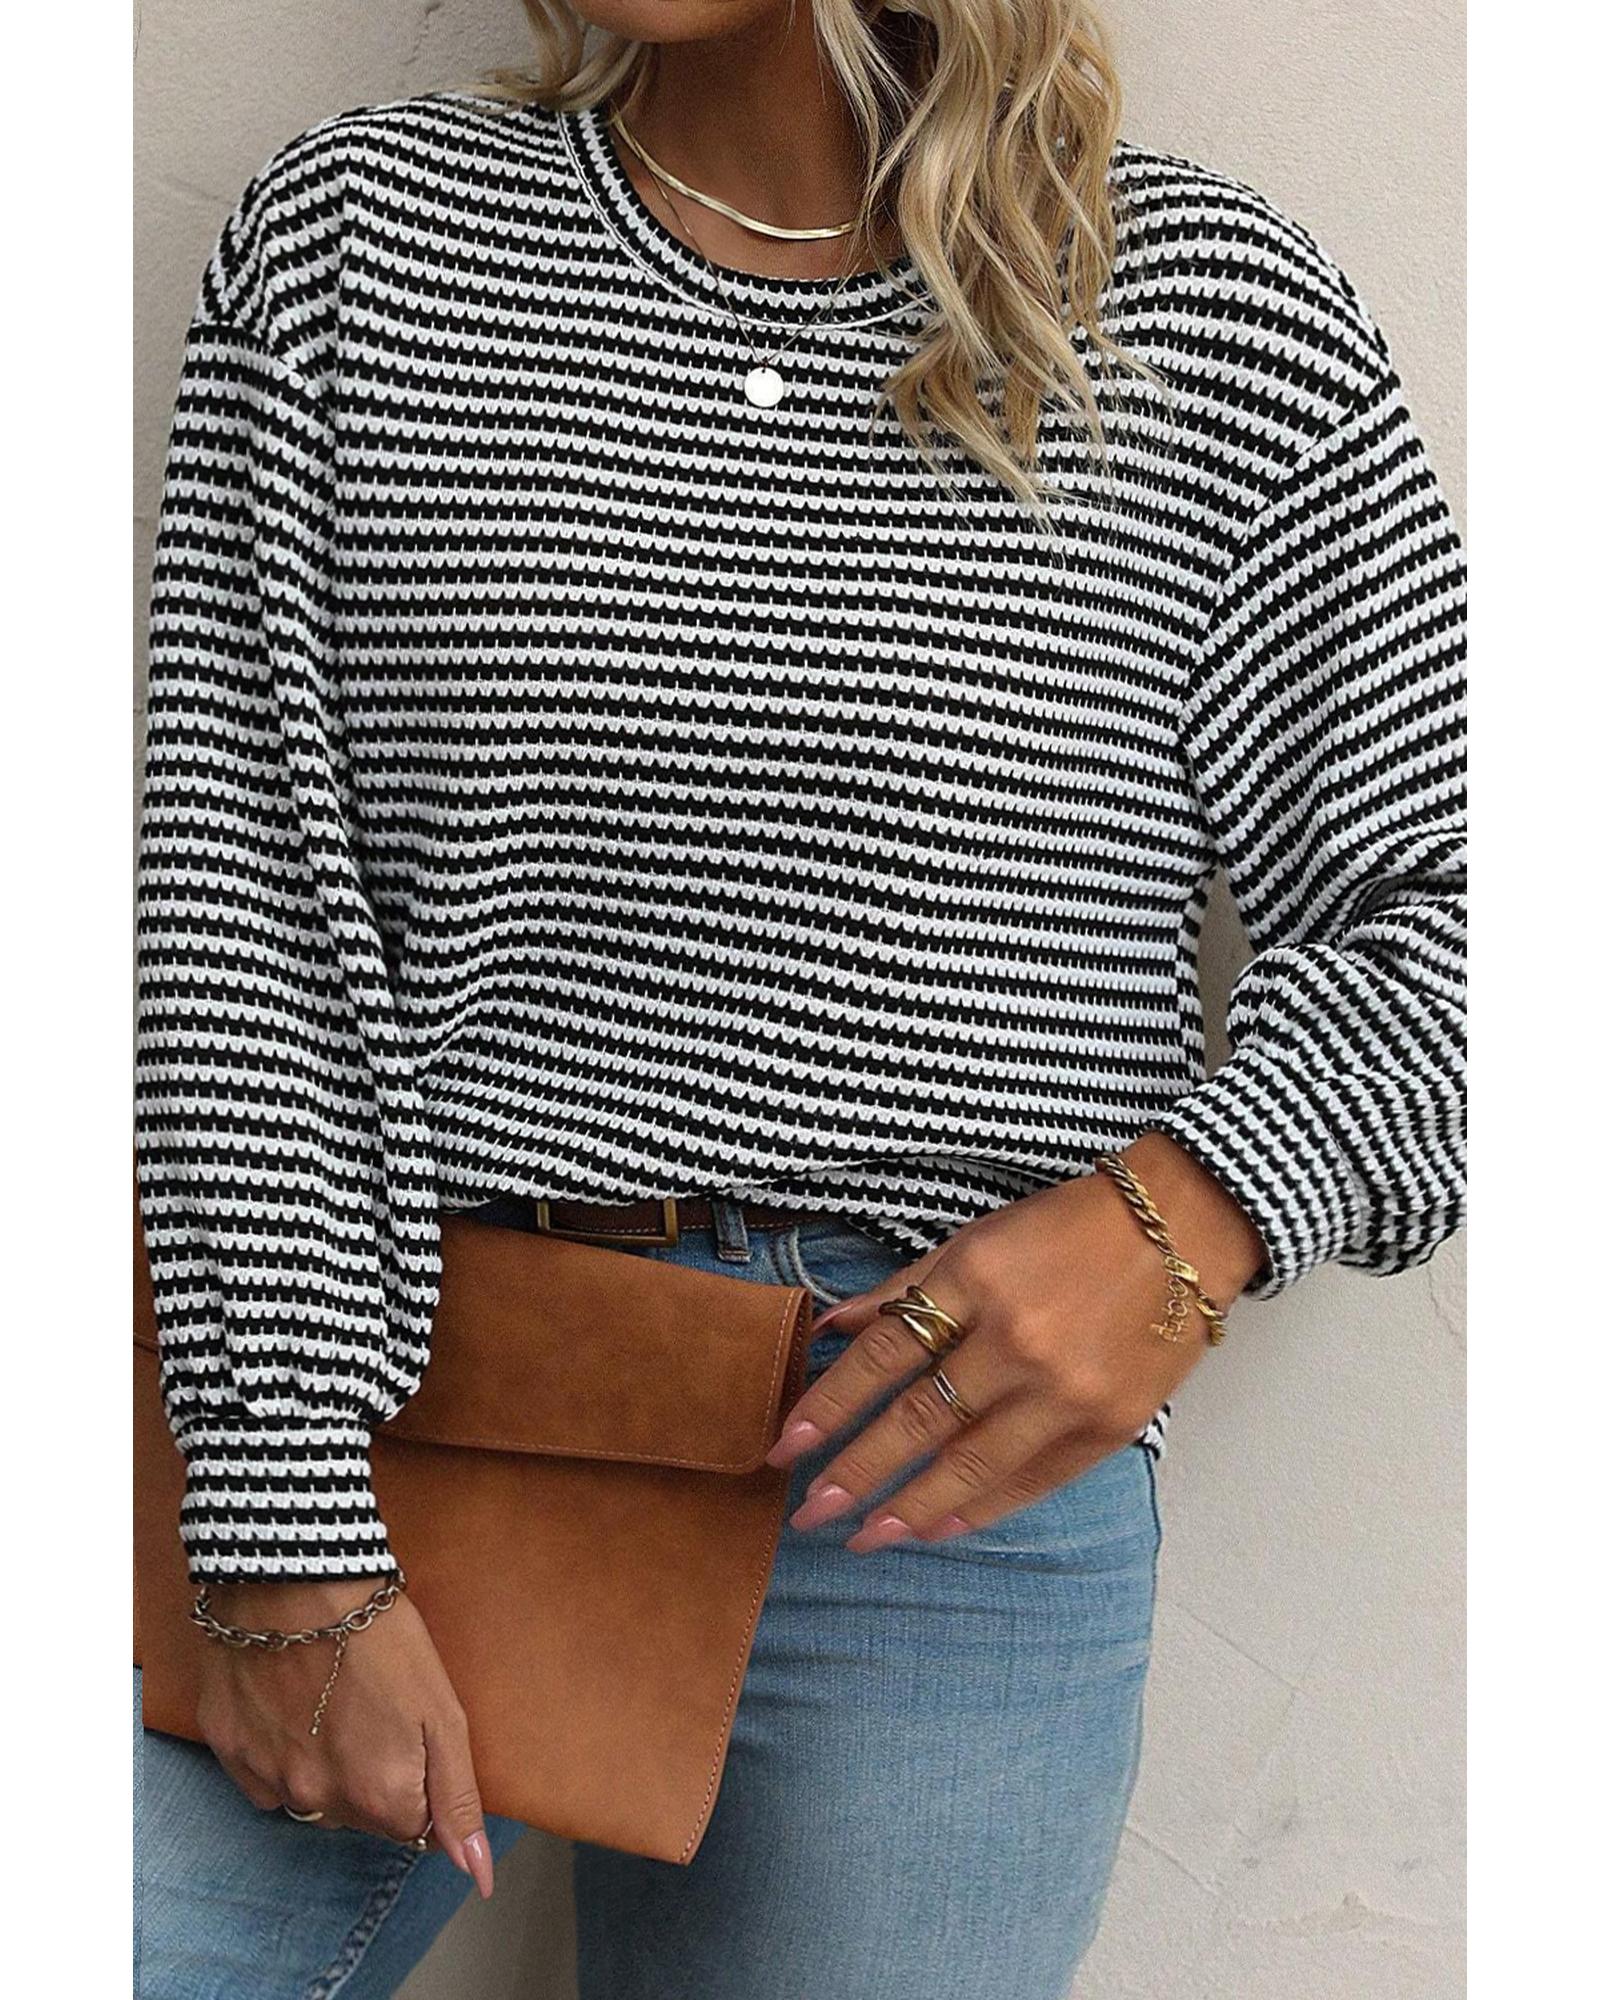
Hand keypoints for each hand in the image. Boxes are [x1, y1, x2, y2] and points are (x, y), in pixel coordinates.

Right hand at [194, 1575, 493, 1898]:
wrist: (297, 1580)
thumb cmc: (380, 1636)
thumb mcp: (442, 1712)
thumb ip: (457, 1798)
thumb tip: (476, 1871)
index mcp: (378, 1796)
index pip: (413, 1827)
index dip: (418, 1777)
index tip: (411, 1730)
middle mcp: (319, 1802)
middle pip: (360, 1813)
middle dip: (373, 1773)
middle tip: (374, 1707)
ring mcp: (268, 1778)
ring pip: (310, 1795)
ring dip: (324, 1763)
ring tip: (333, 1699)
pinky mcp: (229, 1749)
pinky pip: (262, 1774)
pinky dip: (279, 1750)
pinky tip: (291, 1703)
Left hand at [766, 1134, 1265, 1549]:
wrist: (1184, 1231)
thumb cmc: (1071, 1228)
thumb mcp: (978, 1238)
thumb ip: (905, 1289)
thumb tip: (830, 1328)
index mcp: (976, 1279)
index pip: (884, 1355)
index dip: (829, 1405)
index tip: (786, 1446)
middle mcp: (1016, 1339)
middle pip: (917, 1419)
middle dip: (855, 1472)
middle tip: (808, 1512)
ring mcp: (1065, 1390)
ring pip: (970, 1465)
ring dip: (908, 1509)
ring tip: (863, 1537)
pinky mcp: (1108, 1426)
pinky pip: (1031, 1482)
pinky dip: (980, 1510)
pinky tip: (936, 1529)